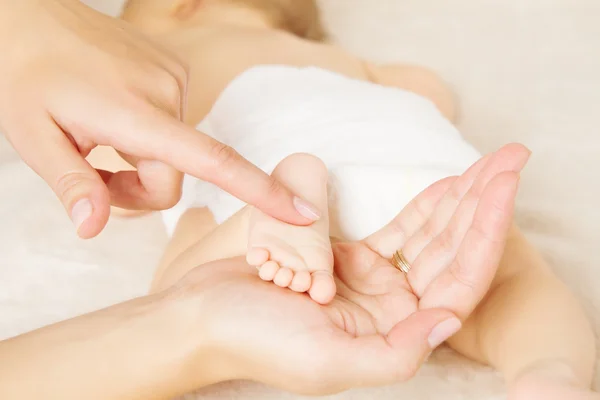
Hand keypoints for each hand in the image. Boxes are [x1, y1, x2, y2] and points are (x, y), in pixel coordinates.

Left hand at [0, 0, 314, 238]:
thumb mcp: (33, 137)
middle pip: (177, 176)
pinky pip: (175, 127)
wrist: (29, 16)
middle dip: (139, 190)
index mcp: (136, 113)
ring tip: (101, 140)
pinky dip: (151, 137)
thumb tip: (95, 228)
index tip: (298, 211)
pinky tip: (118, 116)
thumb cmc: (24, 72)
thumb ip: (73, 185)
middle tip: (94, 178)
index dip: (259, 190)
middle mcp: (167, 94)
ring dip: (144, 162)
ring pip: (178, 153)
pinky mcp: (172, 74)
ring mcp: (173, 80)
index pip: (213, 160)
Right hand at [168, 144, 528, 395]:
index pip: (458, 284)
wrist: (203, 317)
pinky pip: (396, 230)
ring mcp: (372, 285)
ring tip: (490, 163)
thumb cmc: (257, 343)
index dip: (486, 234)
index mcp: (394, 337)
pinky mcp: (349, 261)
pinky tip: (446, 185)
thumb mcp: (327, 360)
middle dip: (483, 206)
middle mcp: (391, 312)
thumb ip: (394, 353)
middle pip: (451, 253)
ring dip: (459, 200)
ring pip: (429, 238)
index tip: (504, 187)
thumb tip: (450, 321)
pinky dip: (422, 206)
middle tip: (509, 159)